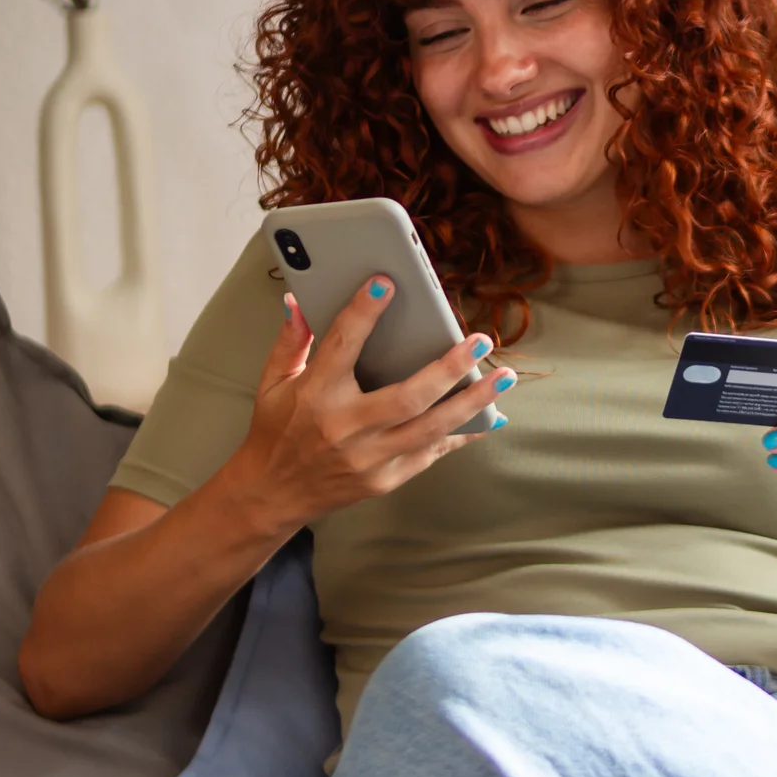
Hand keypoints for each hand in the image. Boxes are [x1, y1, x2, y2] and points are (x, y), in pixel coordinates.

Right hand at [229, 276, 510, 536]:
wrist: (274, 494)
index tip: (387, 282)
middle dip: (448, 367)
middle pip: (407, 396)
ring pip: (431, 428)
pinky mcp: (384, 479)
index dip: (364, 312)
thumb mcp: (273, 382)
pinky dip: (462, 434)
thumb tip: (298, 299)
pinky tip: (490, 415)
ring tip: (503, 377)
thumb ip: (291, 340)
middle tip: (480, 340)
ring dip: (472, 402)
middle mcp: (345, 428)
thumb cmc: (276, 430)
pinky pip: (431, 454)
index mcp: (315, 395)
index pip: (342, 345)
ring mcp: (368, 458)